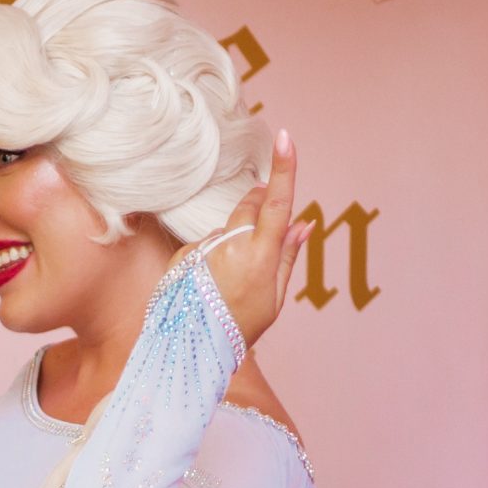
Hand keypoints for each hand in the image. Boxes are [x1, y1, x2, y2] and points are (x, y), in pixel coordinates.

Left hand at [199, 127, 312, 350]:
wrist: (194, 349)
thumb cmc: (243, 326)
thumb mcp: (276, 297)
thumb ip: (288, 255)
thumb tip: (304, 223)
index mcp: (260, 256)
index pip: (276, 203)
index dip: (283, 169)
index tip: (285, 137)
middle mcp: (230, 246)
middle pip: (250, 205)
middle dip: (261, 204)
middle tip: (268, 230)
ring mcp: (204, 249)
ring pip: (227, 228)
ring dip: (235, 240)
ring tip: (232, 280)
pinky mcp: (183, 254)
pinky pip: (205, 244)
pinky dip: (213, 255)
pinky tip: (212, 283)